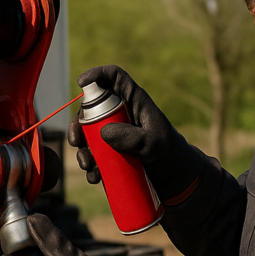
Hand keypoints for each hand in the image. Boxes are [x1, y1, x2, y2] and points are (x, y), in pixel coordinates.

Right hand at [67, 65, 205, 200]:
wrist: (177, 181)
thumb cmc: (171, 155)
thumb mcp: (154, 144)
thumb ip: (132, 137)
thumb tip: (103, 133)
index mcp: (134, 102)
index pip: (115, 78)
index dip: (98, 74)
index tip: (81, 83)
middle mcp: (121, 116)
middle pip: (91, 110)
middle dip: (78, 125)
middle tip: (76, 141)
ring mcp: (116, 135)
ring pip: (88, 136)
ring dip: (82, 151)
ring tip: (89, 166)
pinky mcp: (113, 154)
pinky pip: (94, 156)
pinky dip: (90, 167)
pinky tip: (95, 177)